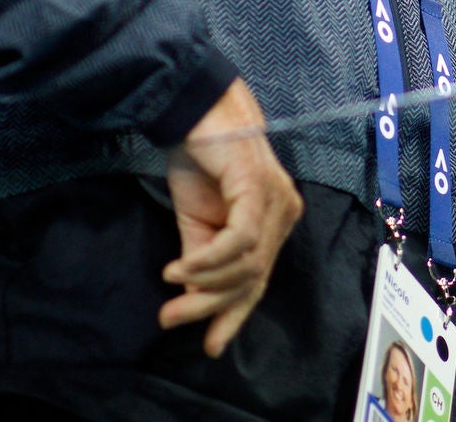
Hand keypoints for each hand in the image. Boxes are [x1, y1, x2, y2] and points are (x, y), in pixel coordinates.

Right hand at [159, 78, 304, 358]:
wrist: (194, 111)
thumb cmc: (199, 161)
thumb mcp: (197, 220)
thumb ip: (204, 257)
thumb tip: (195, 299)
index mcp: (274, 219)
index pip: (260, 278)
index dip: (235, 314)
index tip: (210, 345)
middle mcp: (284, 210)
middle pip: (254, 277)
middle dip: (212, 306)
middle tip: (171, 318)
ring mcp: (275, 197)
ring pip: (248, 263)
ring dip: (205, 284)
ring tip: (171, 285)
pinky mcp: (258, 186)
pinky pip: (240, 239)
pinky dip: (209, 260)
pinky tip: (181, 268)